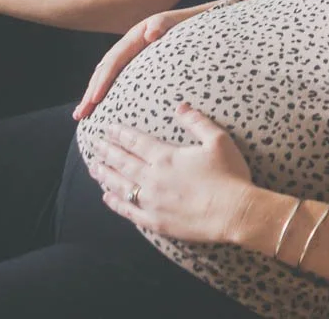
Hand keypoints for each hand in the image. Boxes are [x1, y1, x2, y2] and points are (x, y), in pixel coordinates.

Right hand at [74, 9, 195, 119]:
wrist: (192, 18)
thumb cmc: (185, 22)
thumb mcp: (174, 20)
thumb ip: (162, 25)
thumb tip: (150, 34)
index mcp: (134, 37)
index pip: (114, 61)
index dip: (103, 80)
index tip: (95, 99)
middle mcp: (128, 45)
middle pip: (104, 70)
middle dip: (90, 93)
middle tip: (81, 115)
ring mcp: (131, 54)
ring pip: (106, 75)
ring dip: (93, 94)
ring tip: (82, 115)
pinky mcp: (136, 62)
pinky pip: (116, 77)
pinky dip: (105, 91)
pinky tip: (100, 105)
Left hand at [89, 103, 254, 244]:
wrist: (234, 212)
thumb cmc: (229, 175)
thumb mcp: (218, 140)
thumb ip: (197, 121)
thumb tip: (180, 106)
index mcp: (166, 157)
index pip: (136, 142)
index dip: (121, 134)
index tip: (108, 128)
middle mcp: (153, 178)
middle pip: (123, 162)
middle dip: (107, 151)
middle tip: (94, 144)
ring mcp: (152, 201)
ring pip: (121, 186)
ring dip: (106, 175)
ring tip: (94, 168)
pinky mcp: (156, 221)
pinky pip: (129, 211)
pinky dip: (115, 204)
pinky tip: (107, 198)